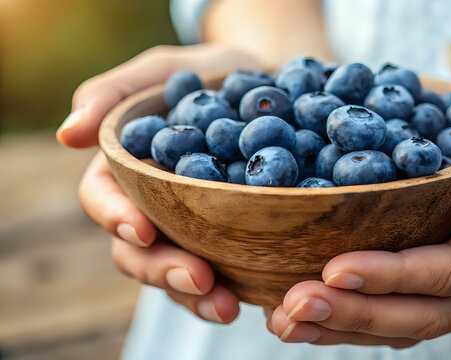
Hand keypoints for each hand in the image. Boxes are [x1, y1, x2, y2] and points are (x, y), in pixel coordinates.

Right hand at [59, 43, 261, 322]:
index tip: (141, 228)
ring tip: (226, 305)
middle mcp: (152, 206)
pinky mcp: (227, 240)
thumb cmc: (208, 74)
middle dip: (162, 269)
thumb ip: (114, 92)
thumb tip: (68, 133)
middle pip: (138, 251)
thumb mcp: (164, 70)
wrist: (270, 85)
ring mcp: (189, 228)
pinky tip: (249, 300)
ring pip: (176, 272)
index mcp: (125, 168)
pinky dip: (230, 290)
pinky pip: (221, 273)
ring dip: (194, 295)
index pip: (104, 199)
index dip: (116, 216)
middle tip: (199, 278)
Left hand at [267, 72, 450, 345]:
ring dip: (349, 325)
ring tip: (287, 320)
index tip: (334, 269)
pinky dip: (361, 314)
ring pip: (413, 322)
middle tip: (292, 308)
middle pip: (428, 311)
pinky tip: (316, 311)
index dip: (394, 275)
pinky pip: (409, 309)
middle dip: (357, 312)